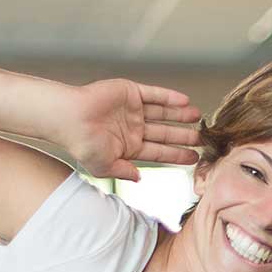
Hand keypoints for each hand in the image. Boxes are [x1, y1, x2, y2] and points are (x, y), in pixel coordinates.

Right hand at [62, 79, 201, 181]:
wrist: (68, 118)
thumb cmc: (82, 144)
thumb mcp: (104, 166)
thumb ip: (123, 172)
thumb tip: (139, 179)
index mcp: (129, 147)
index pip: (159, 152)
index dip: (177, 155)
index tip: (194, 158)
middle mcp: (133, 128)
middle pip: (165, 133)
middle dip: (183, 136)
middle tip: (202, 139)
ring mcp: (133, 110)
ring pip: (163, 113)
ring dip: (180, 116)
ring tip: (198, 118)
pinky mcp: (130, 92)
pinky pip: (155, 95)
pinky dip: (170, 98)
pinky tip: (185, 102)